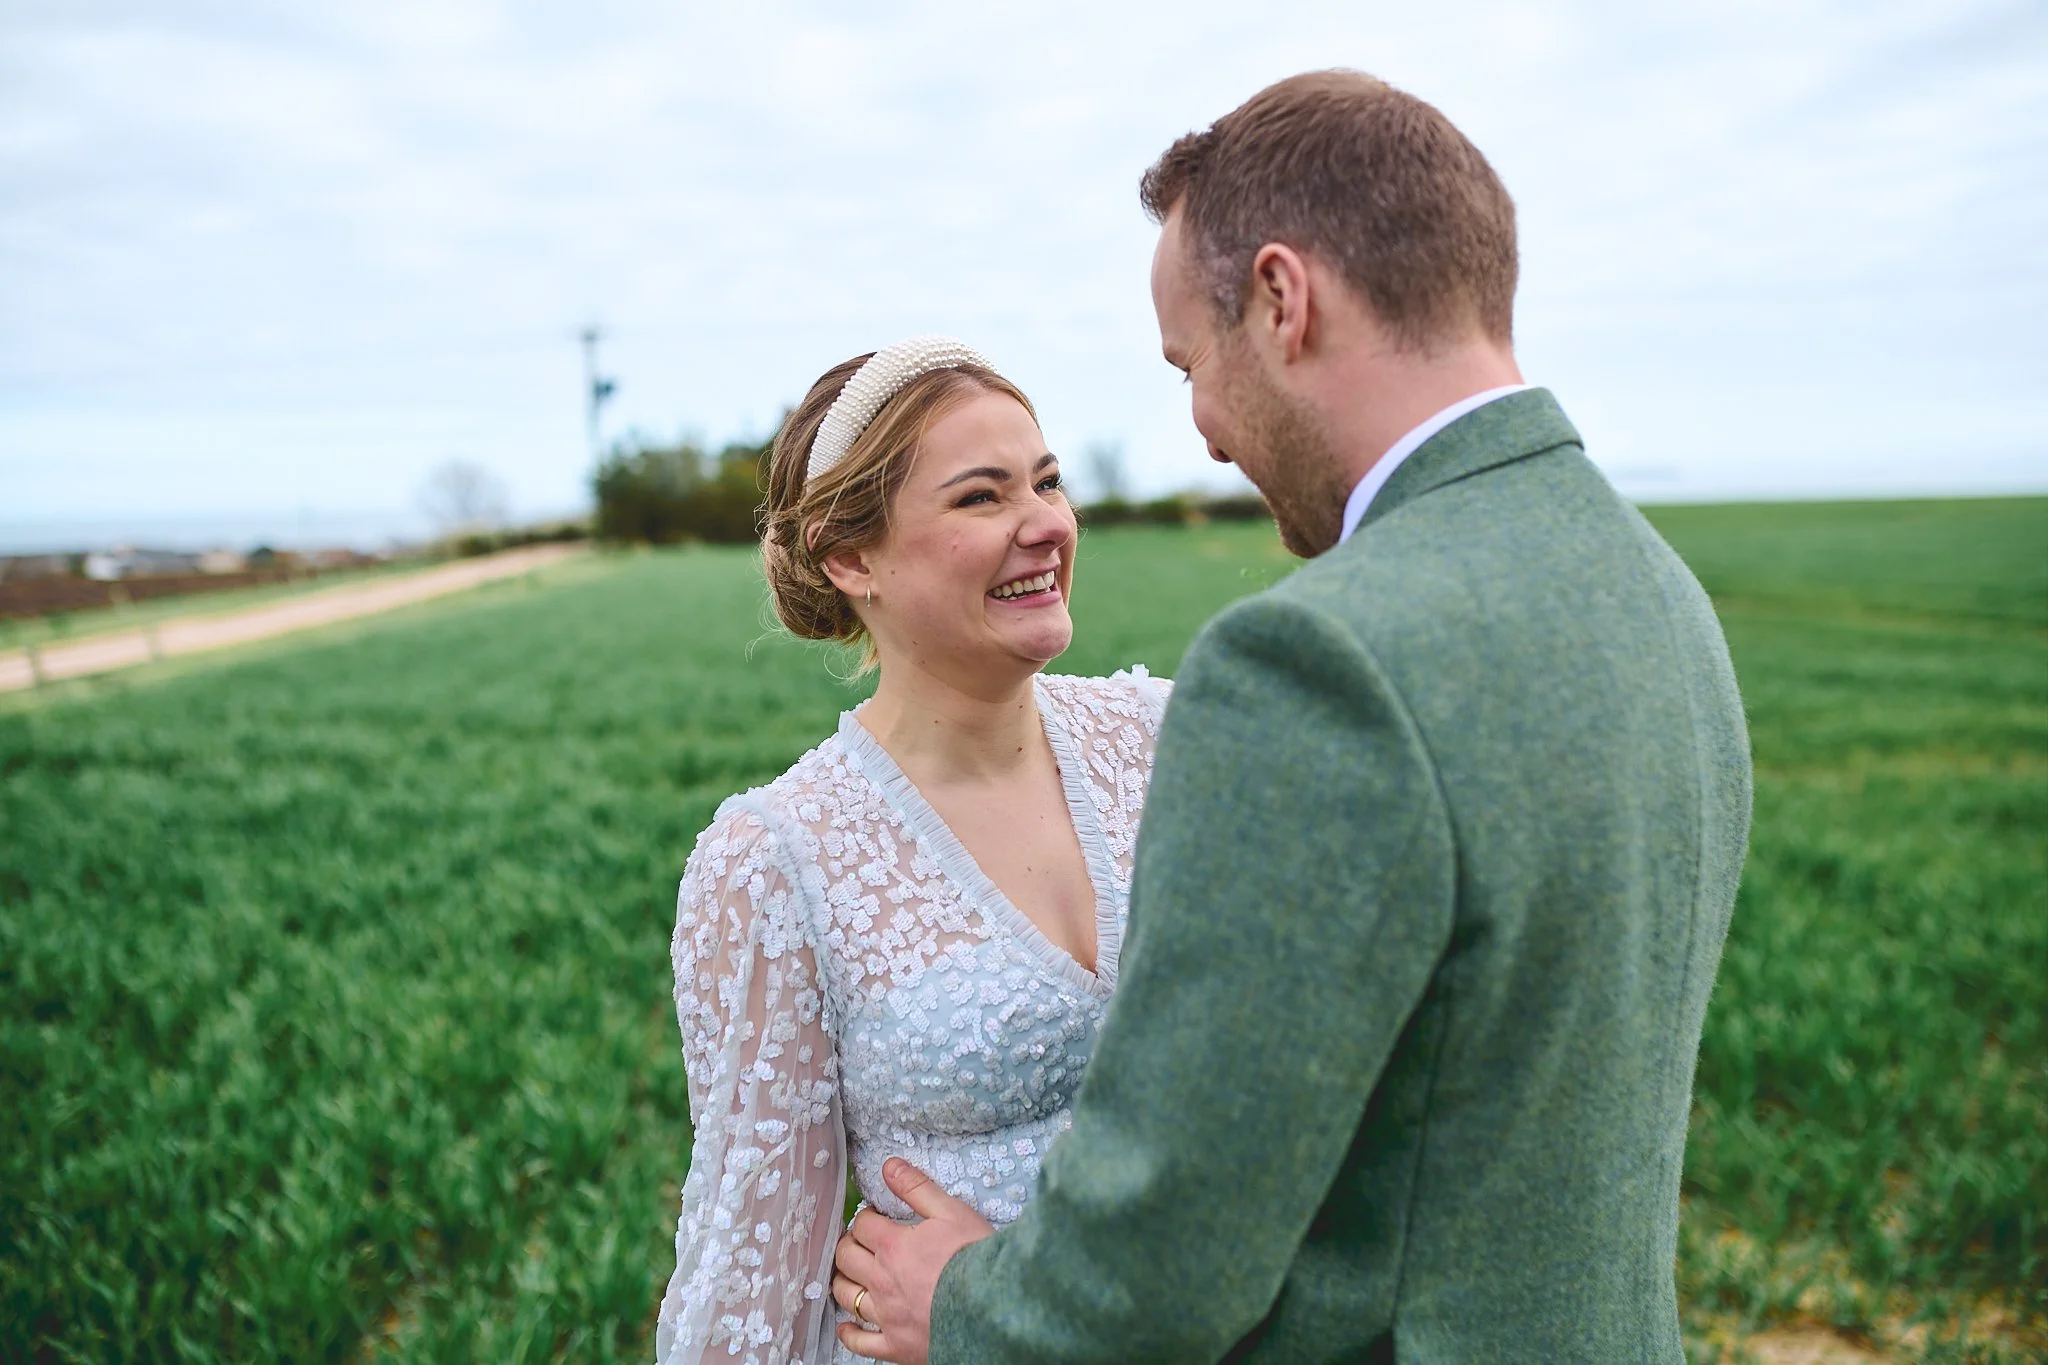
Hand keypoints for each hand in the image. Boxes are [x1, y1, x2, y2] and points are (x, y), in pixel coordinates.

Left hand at [832, 1157, 994, 1364]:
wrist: (995, 1307)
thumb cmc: (976, 1258)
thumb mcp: (951, 1211)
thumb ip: (916, 1187)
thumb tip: (889, 1166)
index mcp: (893, 1246)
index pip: (863, 1225)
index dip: (867, 1217)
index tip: (876, 1218)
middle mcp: (882, 1281)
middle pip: (847, 1258)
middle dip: (849, 1244)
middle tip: (860, 1242)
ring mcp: (887, 1316)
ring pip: (847, 1296)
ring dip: (844, 1281)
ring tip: (852, 1274)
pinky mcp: (896, 1345)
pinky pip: (861, 1342)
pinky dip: (849, 1333)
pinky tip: (848, 1325)